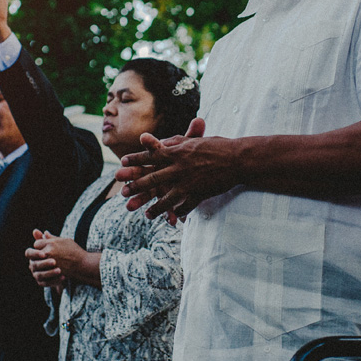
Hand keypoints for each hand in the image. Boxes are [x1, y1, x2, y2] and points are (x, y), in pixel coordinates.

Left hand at [27, 230, 99, 286]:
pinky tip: (48, 269)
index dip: (40, 245)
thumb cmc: (75, 251)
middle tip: (44, 256)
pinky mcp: (51, 272)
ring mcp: (49, 263)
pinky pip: (41, 271)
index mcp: (51, 243)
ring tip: (46, 263)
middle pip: (35, 253)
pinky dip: (43, 270)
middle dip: (38, 254)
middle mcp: (49, 252)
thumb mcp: (65, 241)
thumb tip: (44, 232)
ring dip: (40, 263)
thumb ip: (52, 238)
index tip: (44, 247)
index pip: (36, 243)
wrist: (83, 265)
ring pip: (37, 263)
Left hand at [116, 118, 239, 221]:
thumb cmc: (217, 146)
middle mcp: (179, 168)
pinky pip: (185, 206)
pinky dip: (178, 213)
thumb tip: (163, 141)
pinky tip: (173, 219)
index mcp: (177, 153)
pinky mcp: (199, 194)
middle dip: (137, 186)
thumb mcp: (194, 141)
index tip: (122, 162)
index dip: (136, 159)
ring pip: (167, 198)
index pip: (151, 156)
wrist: (237, 158)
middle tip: (124, 193)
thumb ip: (177, 142)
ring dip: (155, 208)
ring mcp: (188, 183)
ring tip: (147, 215)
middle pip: (153, 178)